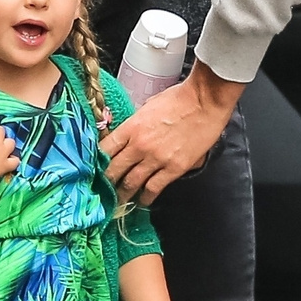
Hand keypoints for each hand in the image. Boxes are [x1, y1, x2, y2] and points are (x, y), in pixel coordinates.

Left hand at [101, 62, 243, 205]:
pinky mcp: (173, 168)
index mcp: (131, 127)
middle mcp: (140, 145)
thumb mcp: (148, 107)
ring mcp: (156, 158)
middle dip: (106, 183)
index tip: (95, 170)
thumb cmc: (180, 99)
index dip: (97, 162)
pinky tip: (142, 202)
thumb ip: (137, 124)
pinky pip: (154, 188)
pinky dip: (145, 198)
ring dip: (123, 195)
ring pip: (131, 184)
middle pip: (114, 170)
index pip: (105, 150)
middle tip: (102, 192)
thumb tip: (128, 136)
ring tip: (119, 202)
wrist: (205, 101)